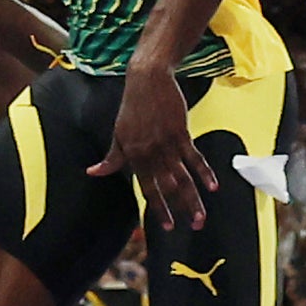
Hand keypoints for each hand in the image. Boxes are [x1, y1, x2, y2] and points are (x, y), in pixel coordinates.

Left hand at [102, 57, 210, 217]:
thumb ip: (111, 158)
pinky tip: (213, 186)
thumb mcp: (118, 133)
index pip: (148, 189)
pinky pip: (195, 157)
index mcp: (133, 156)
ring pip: (183, 177)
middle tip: (194, 226)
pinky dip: (204, 172)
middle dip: (182, 209)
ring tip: (201, 216)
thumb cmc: (132, 106)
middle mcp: (150, 153)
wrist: (148, 79)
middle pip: (169, 187)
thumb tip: (93, 173)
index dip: (159, 208)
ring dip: (194, 198)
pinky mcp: (181, 132)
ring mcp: (167, 143)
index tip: (169, 226)